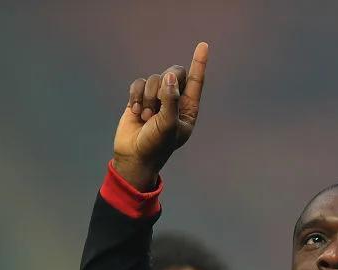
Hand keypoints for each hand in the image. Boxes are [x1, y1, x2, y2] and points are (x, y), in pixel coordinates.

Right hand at [113, 42, 208, 189]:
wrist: (134, 156)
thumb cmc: (156, 145)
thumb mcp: (167, 124)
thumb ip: (171, 99)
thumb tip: (171, 76)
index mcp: (188, 108)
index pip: (196, 81)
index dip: (199, 63)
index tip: (204, 45)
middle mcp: (174, 101)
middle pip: (173, 74)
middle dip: (163, 87)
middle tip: (157, 106)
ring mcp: (156, 99)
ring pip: (154, 79)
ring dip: (147, 97)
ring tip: (145, 117)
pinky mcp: (139, 98)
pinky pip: (138, 84)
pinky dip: (135, 96)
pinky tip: (134, 112)